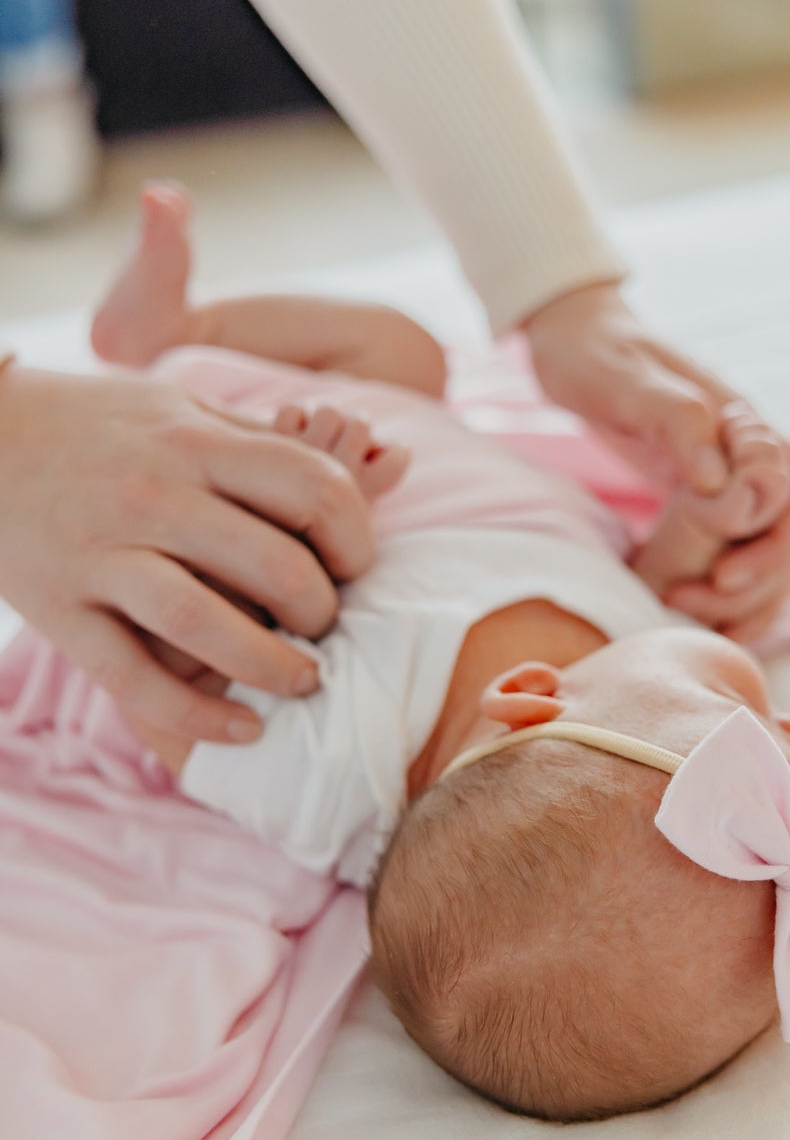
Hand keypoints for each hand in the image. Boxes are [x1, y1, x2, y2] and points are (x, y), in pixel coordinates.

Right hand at [0, 367, 376, 747]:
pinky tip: (242, 727)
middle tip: (325, 626)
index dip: (355, 536)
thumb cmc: (100, 428)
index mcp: (194, 444)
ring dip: (272, 667)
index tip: (354, 564)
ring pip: (205, 624)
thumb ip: (268, 444)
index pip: (312, 486)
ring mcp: (101, 555)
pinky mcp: (59, 610)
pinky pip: (135, 678)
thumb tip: (380, 461)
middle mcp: (151, 497)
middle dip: (322, 610)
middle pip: (274, 564)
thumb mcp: (182, 413)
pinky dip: (197, 714)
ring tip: (302, 680)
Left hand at [525, 284, 789, 640]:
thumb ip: (673, 419)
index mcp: (741, 421)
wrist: (572, 339)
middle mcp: (747, 452)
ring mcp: (729, 476)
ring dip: (745, 594)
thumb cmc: (595, 353)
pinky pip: (736, 549)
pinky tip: (693, 617)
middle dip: (760, 579)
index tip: (722, 574)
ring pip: (771, 548)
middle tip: (692, 604)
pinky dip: (727, 591)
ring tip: (687, 619)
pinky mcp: (704, 497)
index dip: (772, 541)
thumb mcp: (622, 380)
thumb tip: (715, 476)